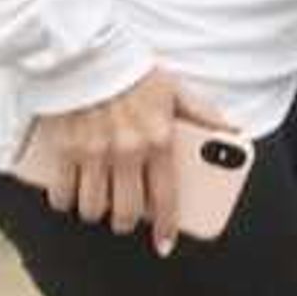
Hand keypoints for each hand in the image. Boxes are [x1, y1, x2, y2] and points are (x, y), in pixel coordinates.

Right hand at [15, 70, 232, 255]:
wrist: (83, 51)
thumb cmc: (131, 69)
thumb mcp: (176, 89)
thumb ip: (205, 114)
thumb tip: (234, 132)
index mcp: (158, 140)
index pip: (165, 196)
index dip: (165, 226)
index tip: (164, 244)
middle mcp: (126, 152)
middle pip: (125, 211)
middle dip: (125, 222)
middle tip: (124, 220)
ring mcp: (93, 153)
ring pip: (92, 207)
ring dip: (94, 213)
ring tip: (97, 206)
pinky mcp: (63, 149)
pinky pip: (62, 192)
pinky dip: (64, 200)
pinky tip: (68, 197)